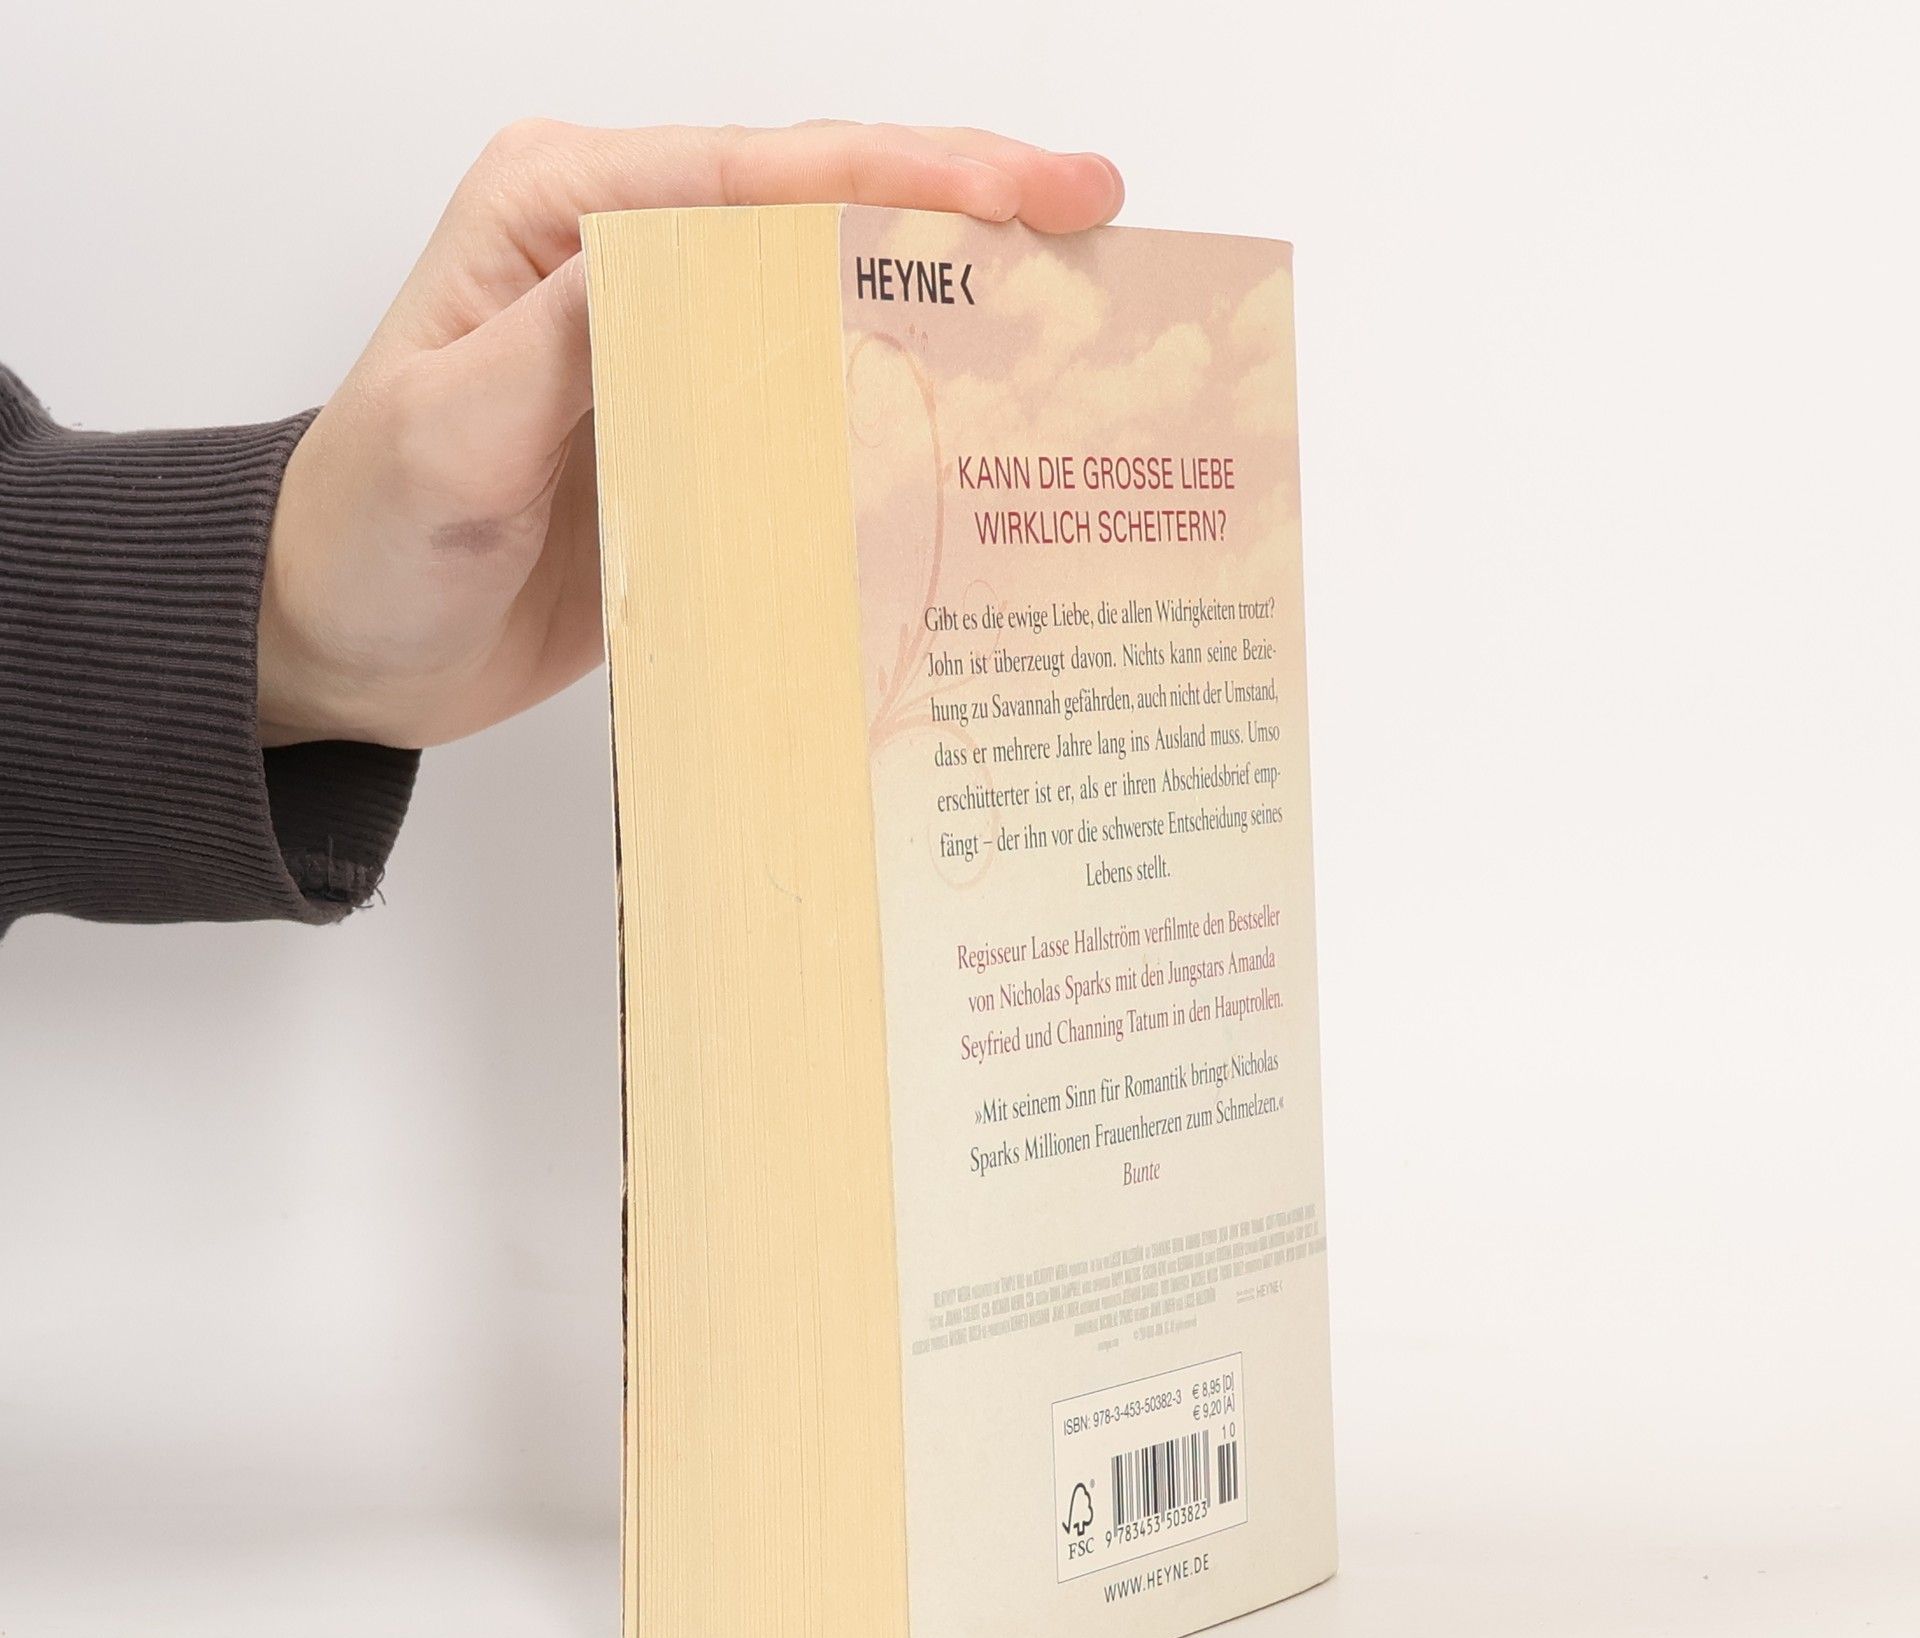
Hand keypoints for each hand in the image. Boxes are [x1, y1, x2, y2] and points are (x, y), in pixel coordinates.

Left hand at [256, 120, 1125, 749]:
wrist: (346, 646)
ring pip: (833, 297)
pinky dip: (900, 399)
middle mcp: (627, 259)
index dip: (904, 173)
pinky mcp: (693, 436)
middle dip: (962, 206)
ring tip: (1076, 301)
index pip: (758, 176)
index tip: (1027, 188)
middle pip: (819, 212)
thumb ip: (577, 336)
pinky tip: (979, 412)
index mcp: (564, 213)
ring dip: (952, 297)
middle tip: (1095, 216)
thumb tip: (705, 262)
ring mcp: (671, 349)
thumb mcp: (448, 429)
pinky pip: (812, 402)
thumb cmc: (368, 534)